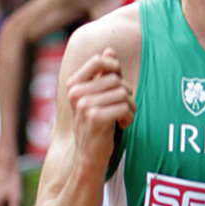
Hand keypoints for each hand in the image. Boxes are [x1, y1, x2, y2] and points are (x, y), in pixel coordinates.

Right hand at [67, 47, 134, 171]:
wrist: (89, 156)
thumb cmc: (97, 125)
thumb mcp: (98, 97)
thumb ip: (103, 75)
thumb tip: (110, 49)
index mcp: (74, 85)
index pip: (98, 61)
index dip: (114, 65)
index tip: (119, 77)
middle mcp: (76, 93)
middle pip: (116, 79)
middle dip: (126, 93)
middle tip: (124, 107)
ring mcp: (84, 105)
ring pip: (123, 93)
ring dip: (130, 106)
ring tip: (123, 117)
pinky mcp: (96, 118)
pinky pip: (124, 107)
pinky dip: (129, 117)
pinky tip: (123, 125)